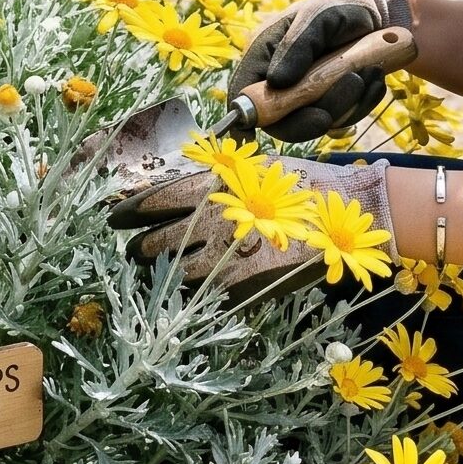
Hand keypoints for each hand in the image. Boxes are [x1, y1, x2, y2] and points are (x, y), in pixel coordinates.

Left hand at [107, 153, 393, 306]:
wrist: (350, 206)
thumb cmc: (301, 182)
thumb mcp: (253, 167)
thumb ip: (217, 179)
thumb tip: (180, 188)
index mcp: (214, 186)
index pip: (156, 201)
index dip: (129, 212)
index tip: (112, 219)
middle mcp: (215, 220)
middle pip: (157, 242)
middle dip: (138, 249)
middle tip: (131, 252)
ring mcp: (232, 254)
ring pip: (176, 272)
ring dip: (158, 275)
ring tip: (149, 275)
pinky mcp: (249, 283)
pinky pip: (207, 295)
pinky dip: (193, 294)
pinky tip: (186, 293)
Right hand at [230, 0, 414, 144]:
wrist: (386, 13)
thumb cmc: (346, 4)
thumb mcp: (321, 15)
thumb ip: (298, 45)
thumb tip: (276, 82)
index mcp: (264, 51)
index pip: (243, 93)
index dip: (244, 116)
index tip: (256, 135)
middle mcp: (279, 78)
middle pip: (279, 120)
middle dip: (312, 114)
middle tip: (350, 86)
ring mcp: (306, 94)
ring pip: (315, 122)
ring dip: (347, 103)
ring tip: (370, 70)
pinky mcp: (332, 103)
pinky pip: (342, 121)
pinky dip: (362, 104)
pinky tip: (374, 77)